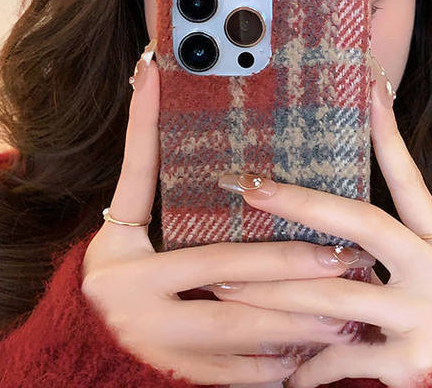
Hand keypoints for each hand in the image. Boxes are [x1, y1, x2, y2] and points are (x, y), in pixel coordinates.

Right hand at [80, 42, 377, 385]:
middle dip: (298, 286)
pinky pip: (237, 378)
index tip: (323, 235)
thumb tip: (150, 73)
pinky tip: (316, 355)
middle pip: (234, 301)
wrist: (81, 334)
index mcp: (130, 269)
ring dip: (299, 331)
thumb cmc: (112, 260)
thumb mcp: (121, 214)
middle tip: (349, 270)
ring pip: (243, 346)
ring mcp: (163, 354)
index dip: (274, 254)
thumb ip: (140, 154)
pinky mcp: (179, 379)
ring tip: (351, 317)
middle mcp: (142, 316)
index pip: (211, 255)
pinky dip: (277, 367)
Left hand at [209, 64, 431, 387]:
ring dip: (274, 294)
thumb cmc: (429, 316)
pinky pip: (341, 354)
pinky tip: (284, 373)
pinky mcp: (415, 362)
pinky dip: (310, 364)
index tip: (370, 87)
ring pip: (334, 295)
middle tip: (250, 187)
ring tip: (225, 288)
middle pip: (364, 223)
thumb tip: (321, 209)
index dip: (388, 134)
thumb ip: (381, 243)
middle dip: (300, 204)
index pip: (410, 179)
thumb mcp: (419, 272)